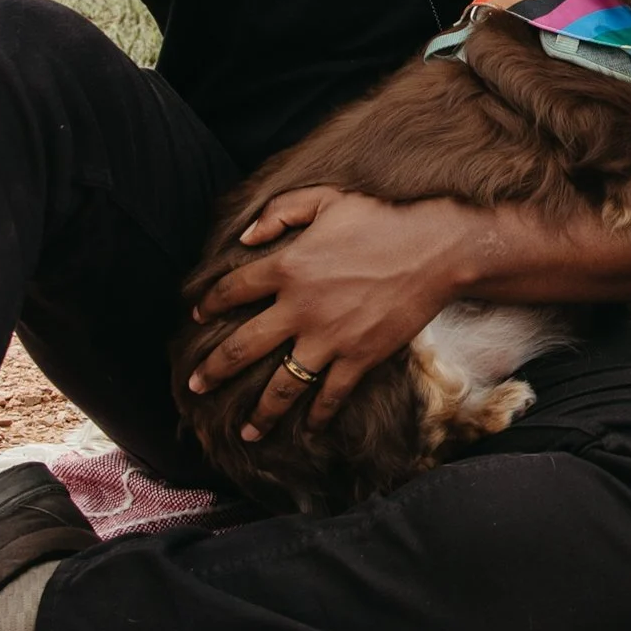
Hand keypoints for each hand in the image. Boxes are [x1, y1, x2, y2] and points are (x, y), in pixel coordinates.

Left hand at [186, 189, 476, 439]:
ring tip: (245, 431)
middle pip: (242, 347)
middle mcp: (299, 308)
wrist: (435, 248)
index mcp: (287, 266)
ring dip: (260, 411)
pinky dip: (318, 415)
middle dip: (214, 370)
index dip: (208, 303)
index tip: (195, 315)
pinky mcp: (358, 357)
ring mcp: (328, 338)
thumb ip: (280, 212)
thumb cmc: (382, 218)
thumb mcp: (326, 199)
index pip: (232, 290)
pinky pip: (330, 395)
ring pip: (281, 385)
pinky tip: (309, 428)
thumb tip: (245, 236)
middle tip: (196, 385)